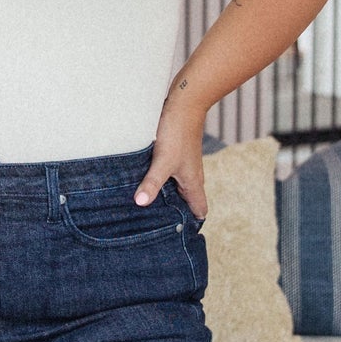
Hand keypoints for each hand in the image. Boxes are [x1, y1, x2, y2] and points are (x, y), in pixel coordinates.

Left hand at [135, 104, 206, 218]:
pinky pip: (169, 177)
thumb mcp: (163, 161)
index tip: (177, 237)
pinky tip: (143, 184)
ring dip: (166, 199)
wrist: (184, 104)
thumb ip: (152, 183)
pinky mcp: (175, 157)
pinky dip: (160, 184)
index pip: (199, 210)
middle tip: (156, 227)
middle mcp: (191, 177)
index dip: (191, 225)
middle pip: (187, 203)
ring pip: (177, 189)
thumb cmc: (178, 133)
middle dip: (175, 215)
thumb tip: (141, 203)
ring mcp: (183, 167)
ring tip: (146, 210)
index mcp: (193, 183)